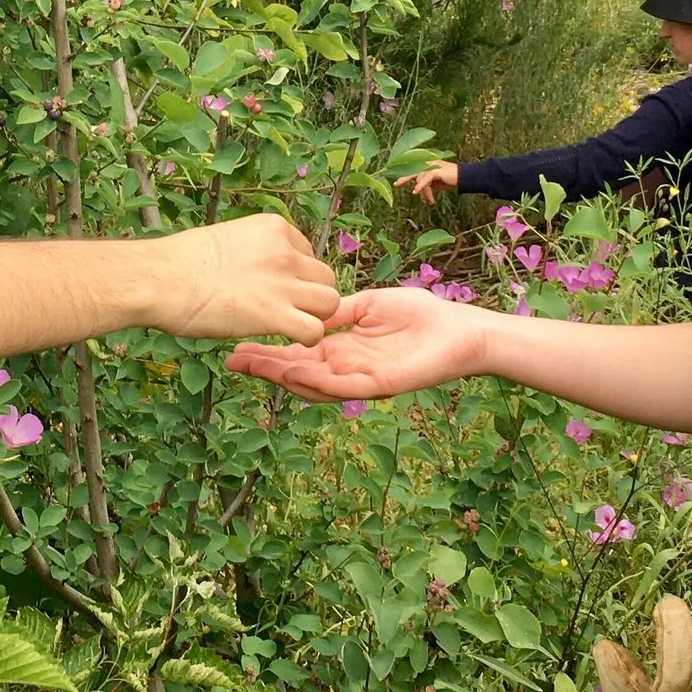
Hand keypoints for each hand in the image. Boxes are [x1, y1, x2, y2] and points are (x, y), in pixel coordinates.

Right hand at [140, 213, 341, 345]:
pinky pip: (315, 330)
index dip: (296, 275)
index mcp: (273, 228)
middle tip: (287, 310)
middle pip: (326, 277)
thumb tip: (253, 270)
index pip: (308, 253)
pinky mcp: (275, 313)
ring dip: (314, 317)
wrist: (159, 278)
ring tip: (289, 325)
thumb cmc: (177, 264)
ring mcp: (283, 281)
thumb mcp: (223, 240)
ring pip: (329, 302)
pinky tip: (286, 340)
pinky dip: (306, 338)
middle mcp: (284, 250)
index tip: (275, 288)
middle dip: (311, 296)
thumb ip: (251, 251)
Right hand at [225, 286, 486, 402]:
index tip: (238, 345)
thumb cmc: (421, 315)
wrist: (460, 330)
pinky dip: (317, 381)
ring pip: (313, 385)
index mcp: (341, 349)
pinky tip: (293, 371)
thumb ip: (338, 311)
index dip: (268, 352)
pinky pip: (343, 387)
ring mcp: (360, 381)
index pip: (297, 353)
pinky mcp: (379, 386)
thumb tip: (306, 311)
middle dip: (264, 367)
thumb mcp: (368, 304)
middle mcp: (345, 369)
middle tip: (231, 359)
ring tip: (253, 366)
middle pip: (297, 373)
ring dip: (282, 376)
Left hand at [401, 159, 460, 202]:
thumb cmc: (450, 180)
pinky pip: (425, 179)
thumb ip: (426, 185)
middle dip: (404, 178)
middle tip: (396, 184)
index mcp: (427, 164)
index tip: (397, 183)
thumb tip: (418, 191)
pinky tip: (416, 191)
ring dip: (423, 191)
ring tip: (428, 201)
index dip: (405, 175)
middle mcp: (428, 162)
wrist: (464, 177)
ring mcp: (432, 165)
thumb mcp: (435, 184)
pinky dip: (420, 186)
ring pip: (420, 178)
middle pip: (413, 170)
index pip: (413, 169)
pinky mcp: (436, 170)